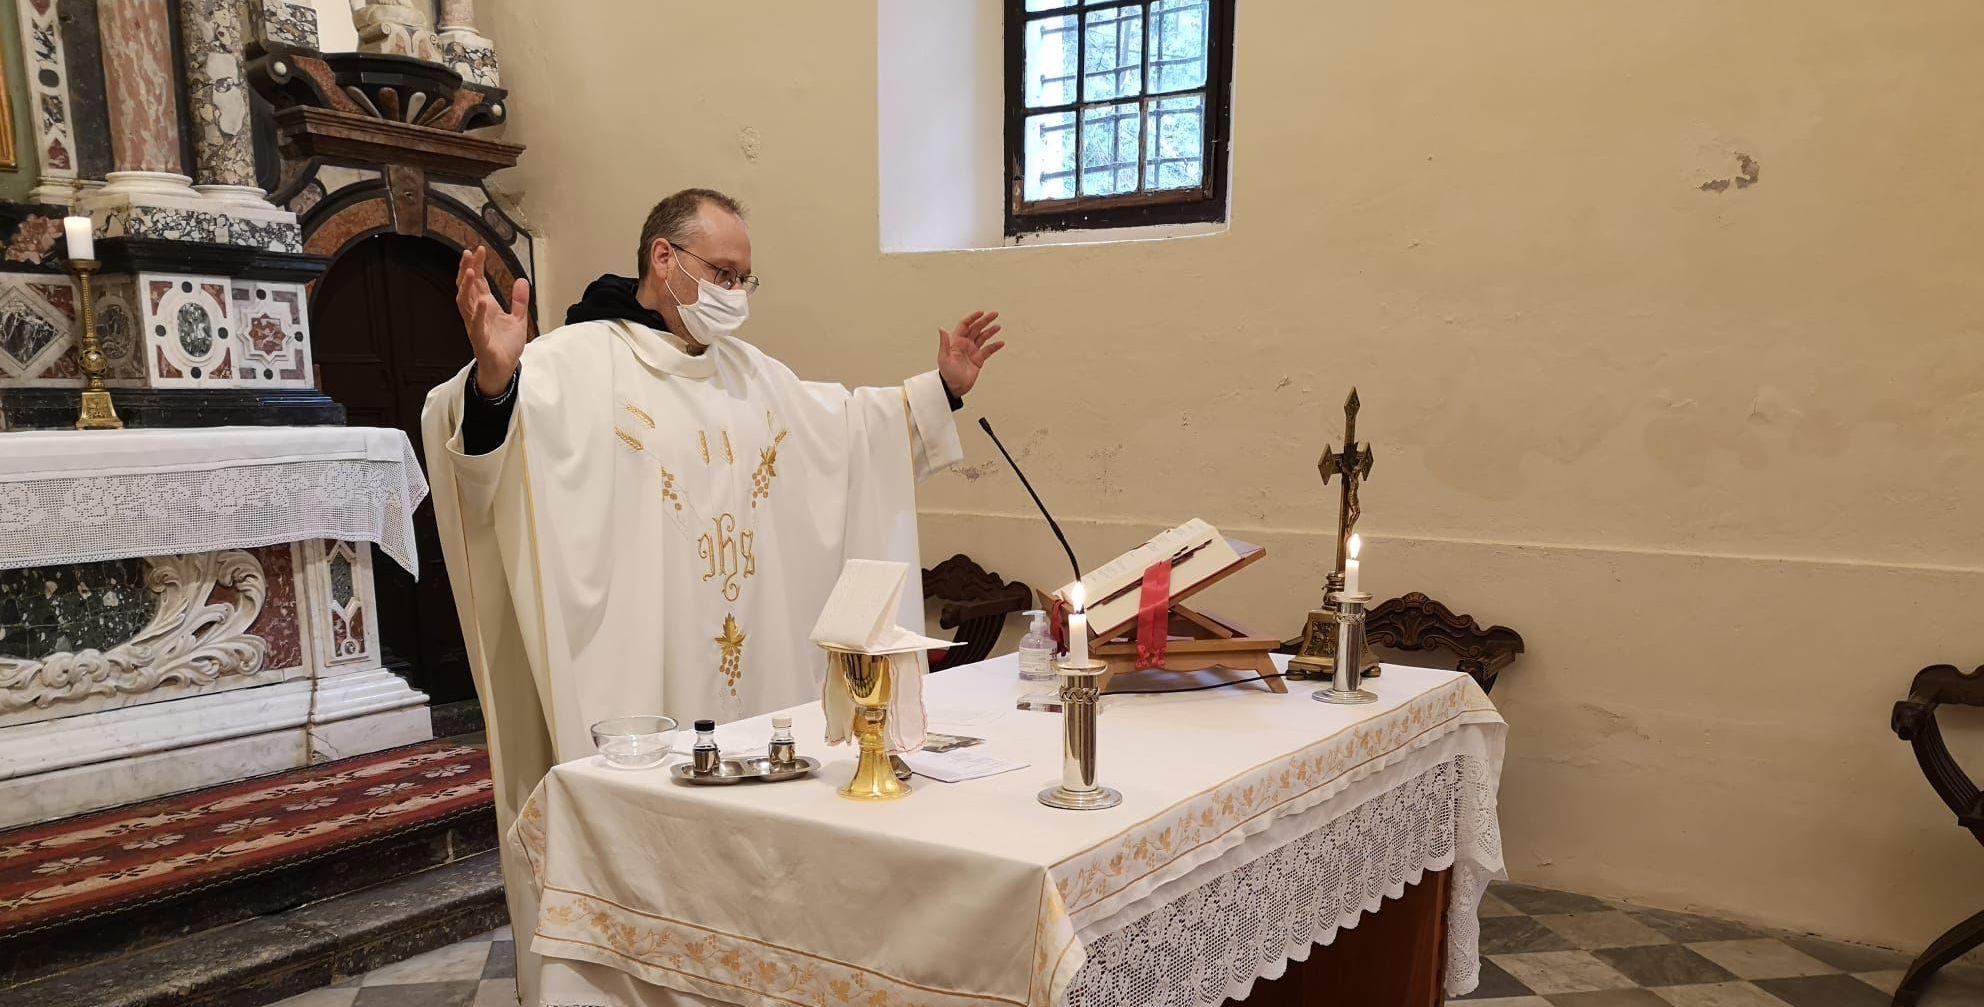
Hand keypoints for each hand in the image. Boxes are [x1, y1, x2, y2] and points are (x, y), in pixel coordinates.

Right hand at [455, 245, 531, 396]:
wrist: (504, 368)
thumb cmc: (506, 345)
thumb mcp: (518, 319)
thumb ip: (520, 301)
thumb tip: (522, 280)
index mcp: (485, 307)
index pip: (478, 282)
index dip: (476, 266)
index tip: (478, 249)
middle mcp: (477, 314)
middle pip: (467, 288)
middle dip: (467, 270)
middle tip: (469, 253)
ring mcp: (476, 326)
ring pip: (465, 304)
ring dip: (467, 288)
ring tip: (470, 272)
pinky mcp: (480, 340)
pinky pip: (476, 325)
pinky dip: (479, 313)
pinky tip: (483, 301)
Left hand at [936, 310, 1004, 397]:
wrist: (954, 387)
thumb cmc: (947, 373)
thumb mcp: (944, 358)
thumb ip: (944, 343)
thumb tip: (941, 329)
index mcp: (956, 341)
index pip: (965, 325)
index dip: (972, 318)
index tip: (981, 313)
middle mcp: (965, 344)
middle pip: (976, 328)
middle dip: (985, 320)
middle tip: (995, 314)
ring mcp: (972, 351)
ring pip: (983, 337)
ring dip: (990, 331)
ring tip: (998, 326)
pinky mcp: (978, 359)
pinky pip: (988, 350)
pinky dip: (995, 346)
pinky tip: (1001, 343)